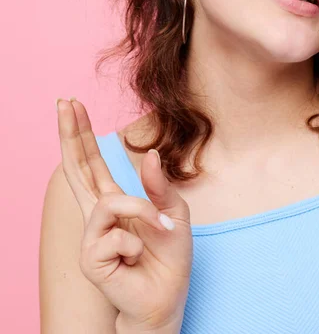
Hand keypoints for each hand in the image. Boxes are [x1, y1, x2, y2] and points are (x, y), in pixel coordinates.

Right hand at [57, 98, 192, 329]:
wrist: (168, 297)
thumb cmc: (168, 256)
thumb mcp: (173, 212)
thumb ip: (158, 184)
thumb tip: (148, 153)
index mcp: (114, 200)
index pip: (93, 162)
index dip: (82, 134)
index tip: (73, 105)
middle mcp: (98, 215)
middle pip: (76, 168)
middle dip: (71, 134)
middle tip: (64, 102)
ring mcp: (91, 236)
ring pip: (109, 204)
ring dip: (141, 212)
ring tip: (158, 230)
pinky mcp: (91, 258)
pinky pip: (115, 237)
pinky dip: (137, 244)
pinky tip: (137, 258)